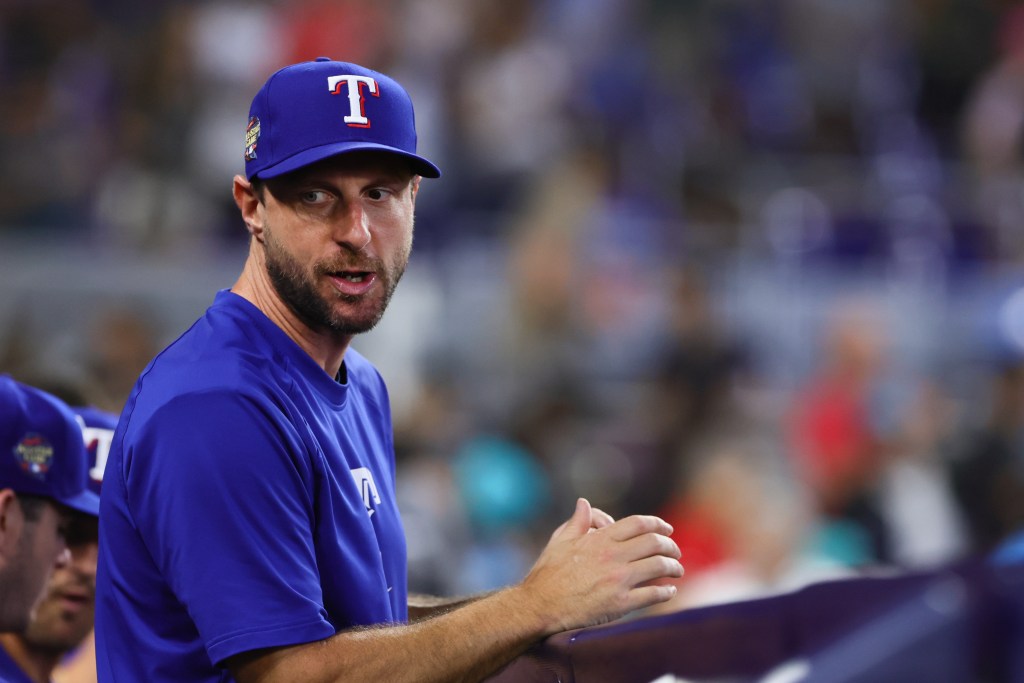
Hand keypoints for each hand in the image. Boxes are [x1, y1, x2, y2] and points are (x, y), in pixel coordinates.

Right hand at [518, 498, 682, 634]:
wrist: (540, 605)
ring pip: (658, 567)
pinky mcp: (620, 604)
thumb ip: (577, 521)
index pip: (638, 524)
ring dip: (673, 567)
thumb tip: (584, 503)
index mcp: (600, 539)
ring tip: (677, 571)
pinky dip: (666, 592)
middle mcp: (613, 557)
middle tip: (675, 552)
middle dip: (670, 546)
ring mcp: (618, 580)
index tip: (667, 528)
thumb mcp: (560, 540)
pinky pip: (653, 595)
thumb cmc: (547, 573)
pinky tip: (670, 592)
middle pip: (654, 543)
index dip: (657, 524)